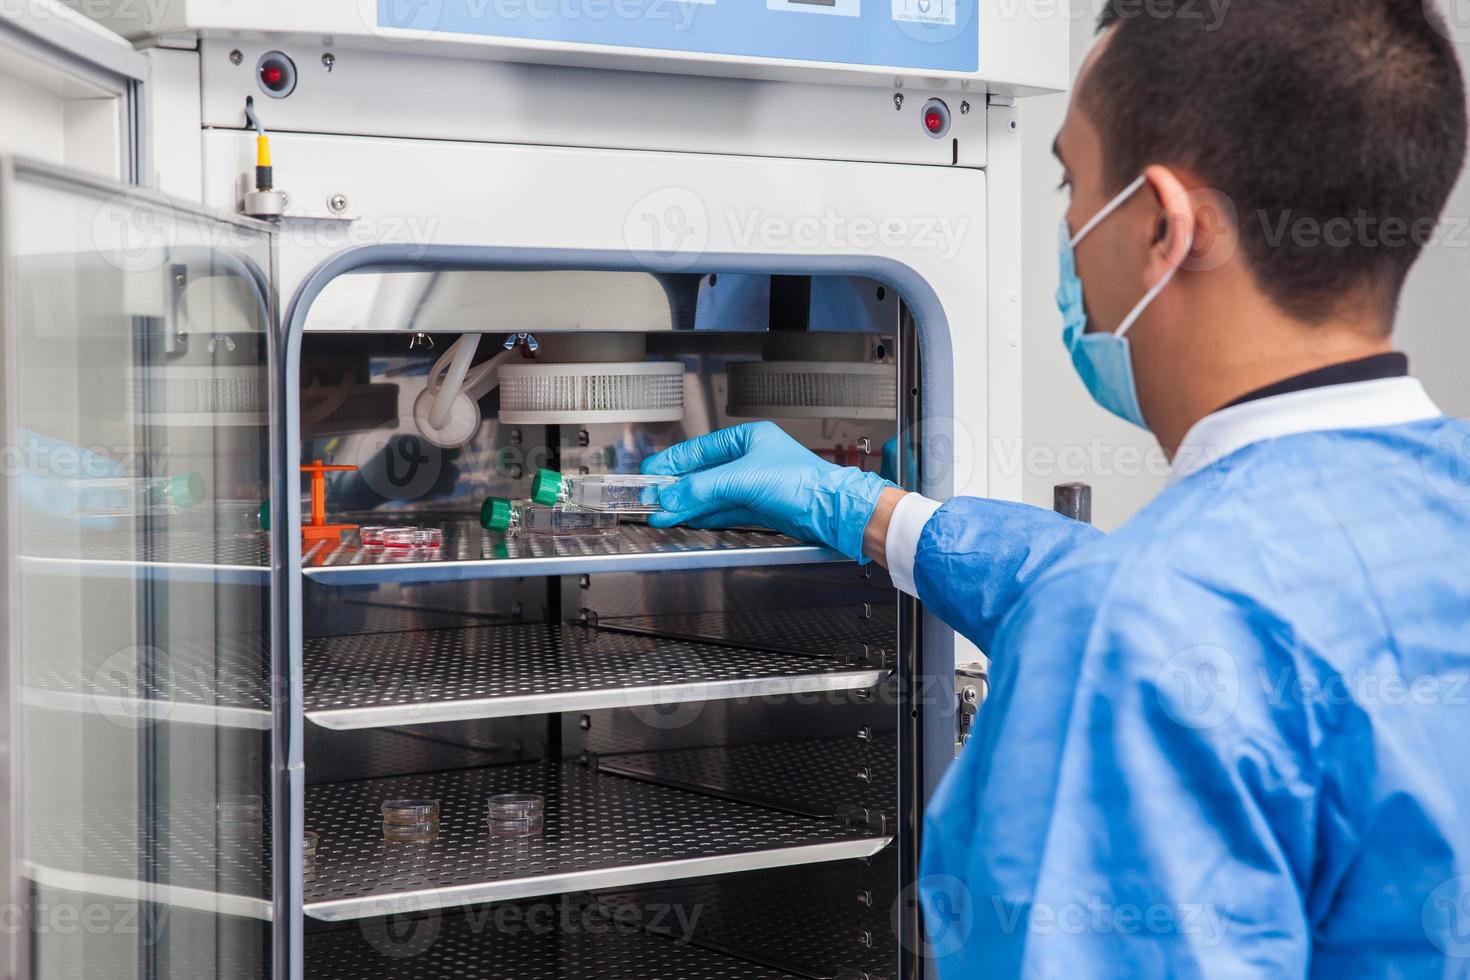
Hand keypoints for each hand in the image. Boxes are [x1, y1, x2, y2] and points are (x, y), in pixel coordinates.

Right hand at [641, 421, 895, 560]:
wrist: (832, 511)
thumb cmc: (804, 482)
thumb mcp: (744, 479)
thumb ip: (704, 487)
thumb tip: (672, 495)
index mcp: (748, 438)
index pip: (700, 449)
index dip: (672, 463)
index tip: (651, 475)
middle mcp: (750, 459)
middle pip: (703, 474)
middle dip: (676, 488)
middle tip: (650, 498)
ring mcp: (753, 485)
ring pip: (710, 495)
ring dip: (686, 505)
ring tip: (661, 513)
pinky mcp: (758, 508)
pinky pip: (722, 510)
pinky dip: (702, 515)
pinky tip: (685, 518)